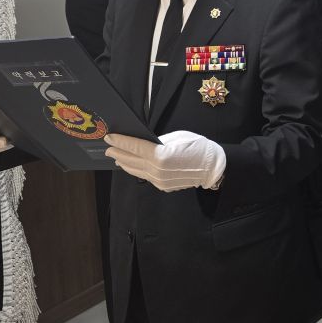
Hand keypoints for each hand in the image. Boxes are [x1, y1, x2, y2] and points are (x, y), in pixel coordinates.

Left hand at [105, 131, 224, 192]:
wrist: (213, 167)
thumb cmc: (199, 147)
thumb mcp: (178, 137)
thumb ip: (159, 141)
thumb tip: (145, 143)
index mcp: (161, 155)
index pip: (135, 147)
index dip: (121, 141)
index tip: (110, 137)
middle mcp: (157, 170)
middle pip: (132, 160)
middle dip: (119, 153)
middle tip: (108, 147)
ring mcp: (159, 180)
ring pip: (136, 171)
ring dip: (125, 163)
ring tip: (116, 157)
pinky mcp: (162, 186)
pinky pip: (145, 176)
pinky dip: (136, 170)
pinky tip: (132, 166)